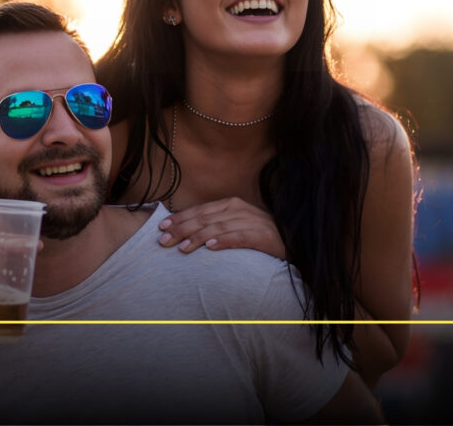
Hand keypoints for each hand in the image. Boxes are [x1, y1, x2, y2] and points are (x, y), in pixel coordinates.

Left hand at [157, 197, 285, 259]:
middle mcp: (241, 209)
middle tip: (164, 241)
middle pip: (206, 218)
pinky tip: (211, 247)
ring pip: (219, 227)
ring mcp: (253, 221)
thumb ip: (214, 226)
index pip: (200, 210)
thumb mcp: (234, 226)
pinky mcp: (264, 236)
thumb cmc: (257, 238)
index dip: (180, 218)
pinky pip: (241, 237)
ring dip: (198, 237)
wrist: (292, 245)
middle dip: (182, 229)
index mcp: (231, 205)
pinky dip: (224, 241)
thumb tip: (184, 231)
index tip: (161, 227)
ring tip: (182, 248)